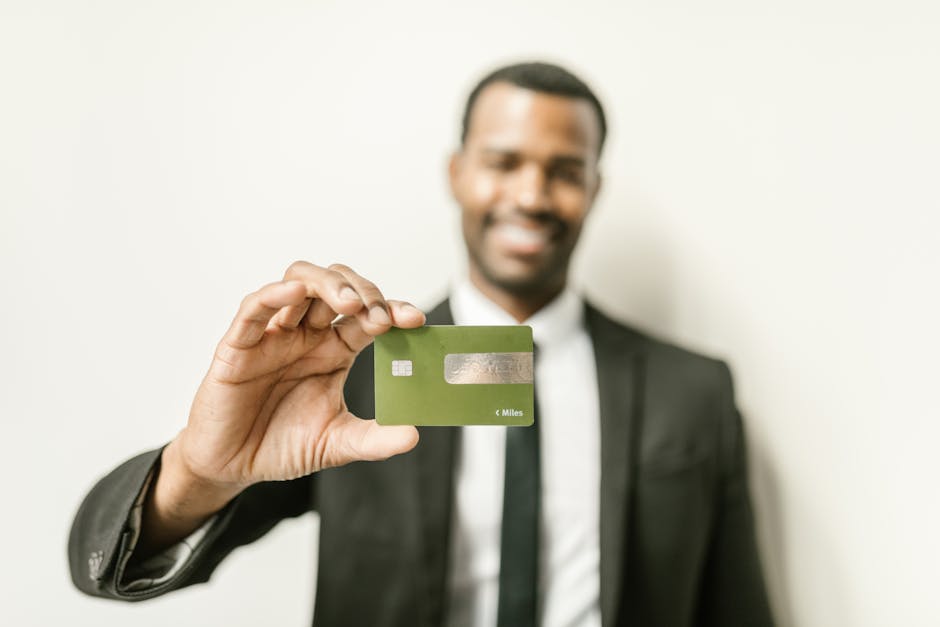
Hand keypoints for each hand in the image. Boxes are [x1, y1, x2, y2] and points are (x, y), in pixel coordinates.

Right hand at [171, 261, 423, 492]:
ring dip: (328, 284)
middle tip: (381, 317)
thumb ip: (374, 440)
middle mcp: (306, 335)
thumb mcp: (337, 444)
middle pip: (339, 288)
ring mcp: (274, 336)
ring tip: (350, 302)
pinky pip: (254, 309)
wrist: (233, 466)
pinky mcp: (239, 345)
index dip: (392, 310)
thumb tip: (413, 436)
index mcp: (334, 350)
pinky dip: (275, 295)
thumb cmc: (282, 445)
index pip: (368, 316)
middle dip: (364, 293)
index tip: (415, 320)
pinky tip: (296, 293)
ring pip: (301, 283)